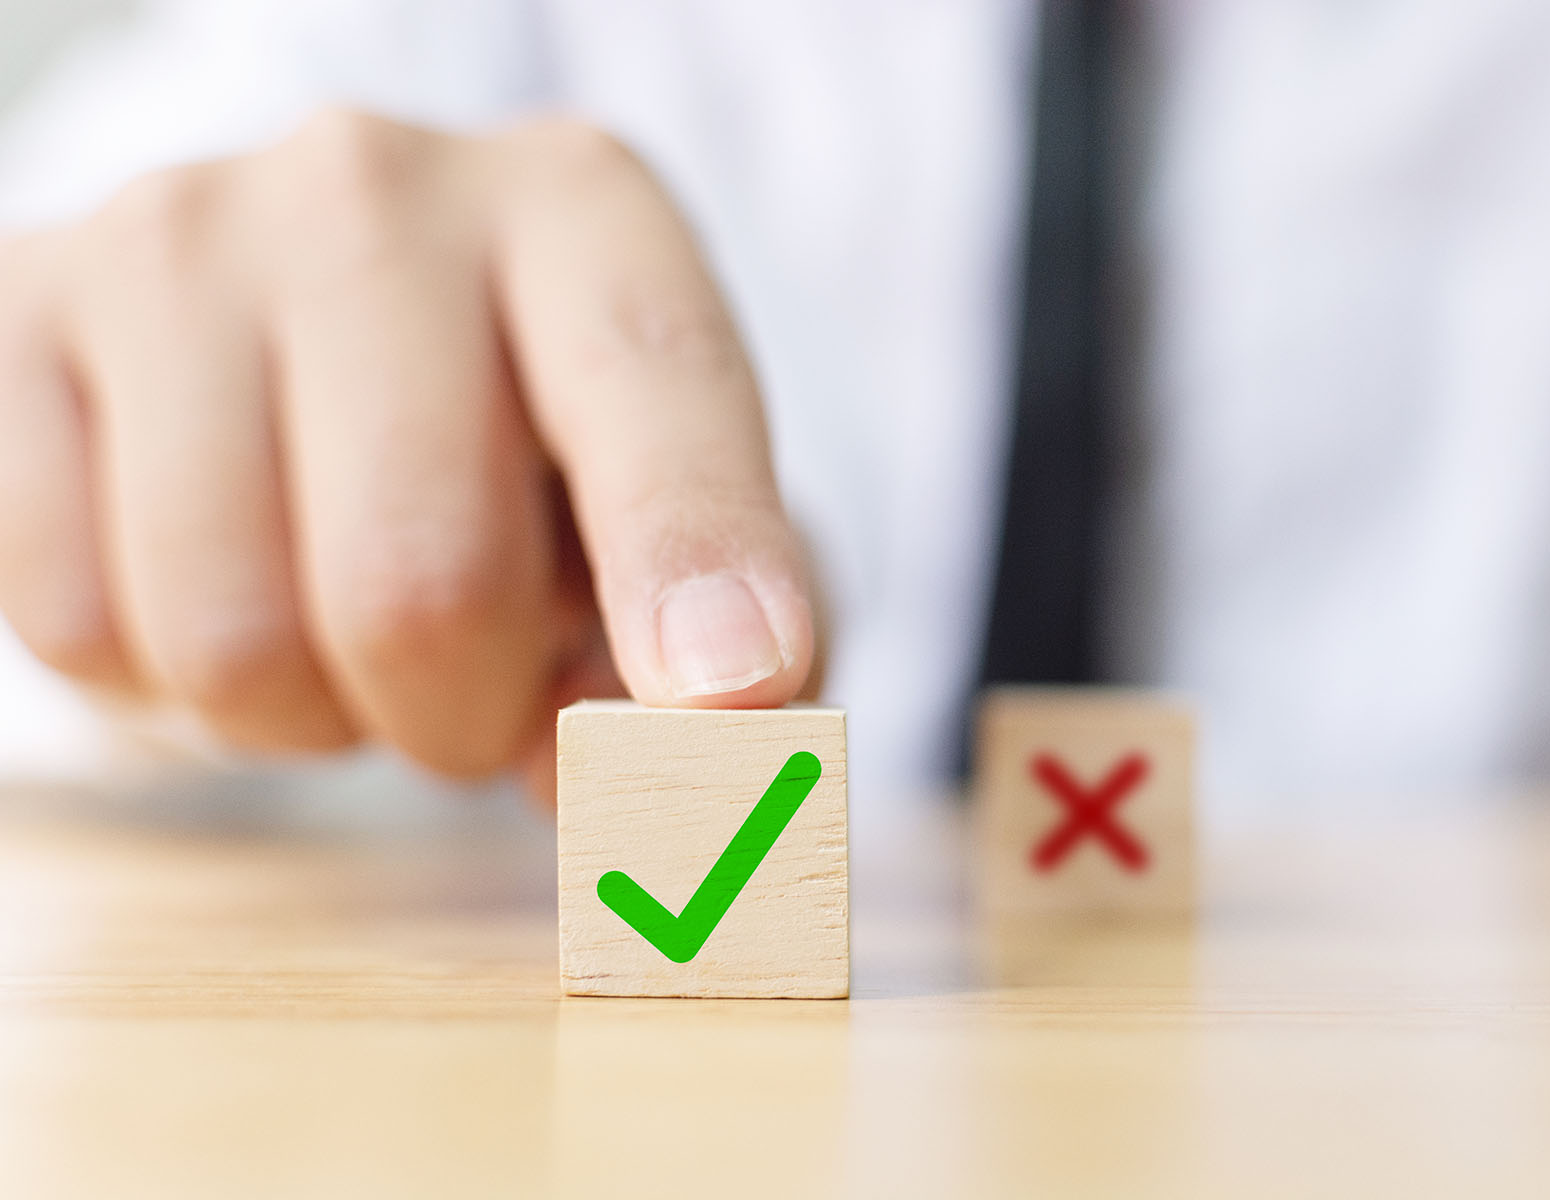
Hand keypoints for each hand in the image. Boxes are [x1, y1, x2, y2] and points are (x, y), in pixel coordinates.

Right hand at [0, 110, 815, 798]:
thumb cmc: (536, 453)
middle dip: (468, 711)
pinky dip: (168, 678)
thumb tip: (623, 790)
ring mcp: (176, 241)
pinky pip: (77, 625)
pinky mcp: (18, 317)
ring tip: (347, 616)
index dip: (693, 556)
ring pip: (233, 639)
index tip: (727, 693)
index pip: (654, 393)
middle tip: (480, 686)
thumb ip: (712, 659)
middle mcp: (379, 190)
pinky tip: (229, 578)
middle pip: (422, 581)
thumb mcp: (667, 525)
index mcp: (584, 213)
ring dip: (317, 714)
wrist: (314, 333)